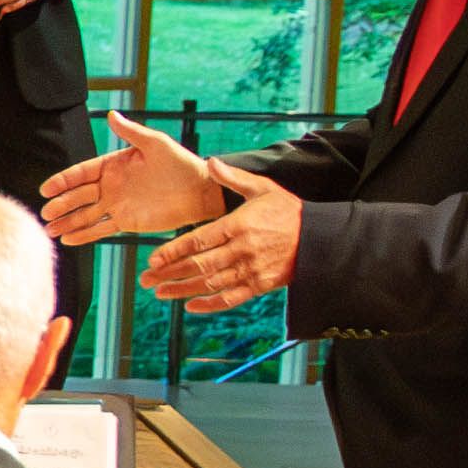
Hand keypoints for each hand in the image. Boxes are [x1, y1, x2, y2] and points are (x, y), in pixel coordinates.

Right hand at [40, 107, 224, 245]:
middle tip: (45, 214)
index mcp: (114, 165)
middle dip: (61, 205)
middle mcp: (111, 185)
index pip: (81, 173)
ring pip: (86, 215)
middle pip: (79, 196)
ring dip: (67, 222)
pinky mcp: (127, 222)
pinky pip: (101, 229)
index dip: (63, 181)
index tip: (46, 189)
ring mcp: (117, 205)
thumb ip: (131, 132)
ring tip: (49, 231)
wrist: (201, 191)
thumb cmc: (181, 163)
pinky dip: (85, 235)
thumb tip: (111, 114)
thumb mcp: (156, 143)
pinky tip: (68, 240)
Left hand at [142, 164, 300, 311]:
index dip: (173, 251)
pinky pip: (232, 298)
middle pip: (199, 265)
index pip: (198, 240)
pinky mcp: (261, 285)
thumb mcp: (263, 188)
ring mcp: (251, 269)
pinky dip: (211, 304)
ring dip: (182, 290)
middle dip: (169, 273)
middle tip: (146, 279)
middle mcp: (242, 249)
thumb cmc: (288, 211)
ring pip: (211, 284)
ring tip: (159, 293)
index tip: (153, 259)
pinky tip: (191, 306)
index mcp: (238, 225)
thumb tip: (210, 161)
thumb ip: (233, 178)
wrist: (321, 237)